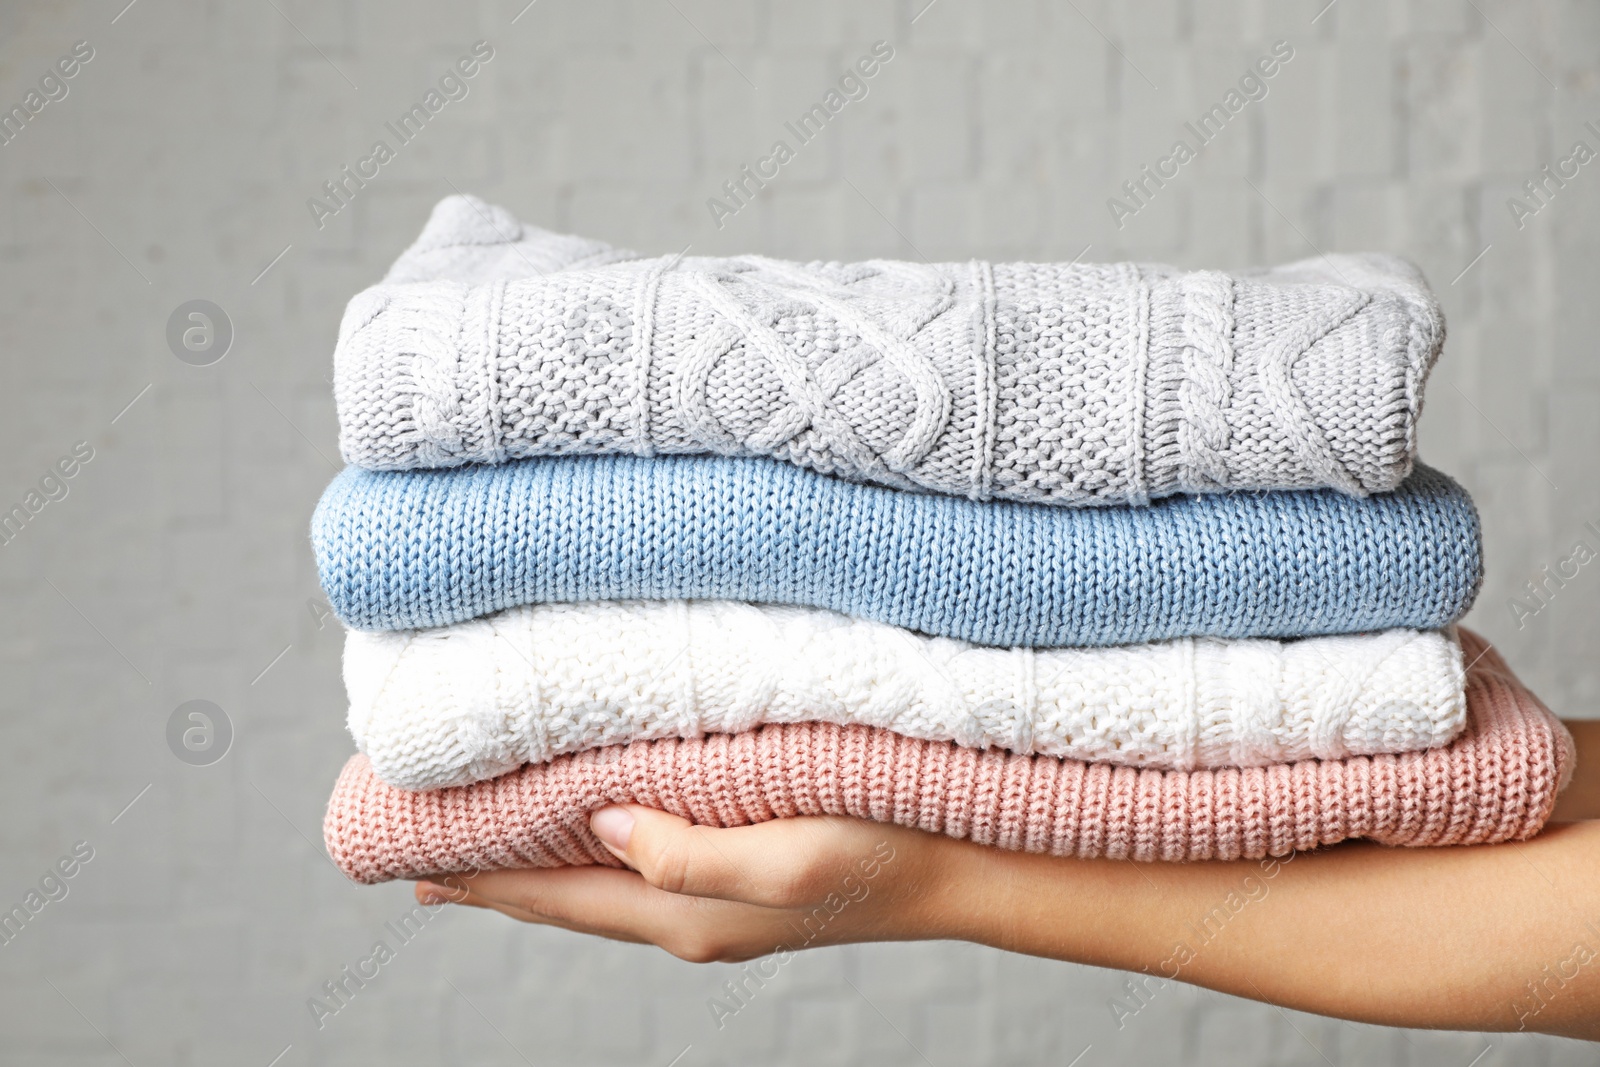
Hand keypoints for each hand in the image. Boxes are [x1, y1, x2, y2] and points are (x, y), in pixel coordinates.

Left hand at [413, 806, 962, 962]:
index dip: (483, 878)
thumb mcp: (788, 856)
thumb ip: (688, 854)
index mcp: (686, 915)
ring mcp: (712, 907)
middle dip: (492, 878)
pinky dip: (588, 858)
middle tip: (420, 858)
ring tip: (481, 855)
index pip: (558, 895)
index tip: (411, 859)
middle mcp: (686, 918)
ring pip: (596, 887)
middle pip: (564, 898)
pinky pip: (637, 873)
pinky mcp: (737, 882)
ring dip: (535, 869)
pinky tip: (584, 839)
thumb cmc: (880, 853)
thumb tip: (600, 824)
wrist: (954, 872)